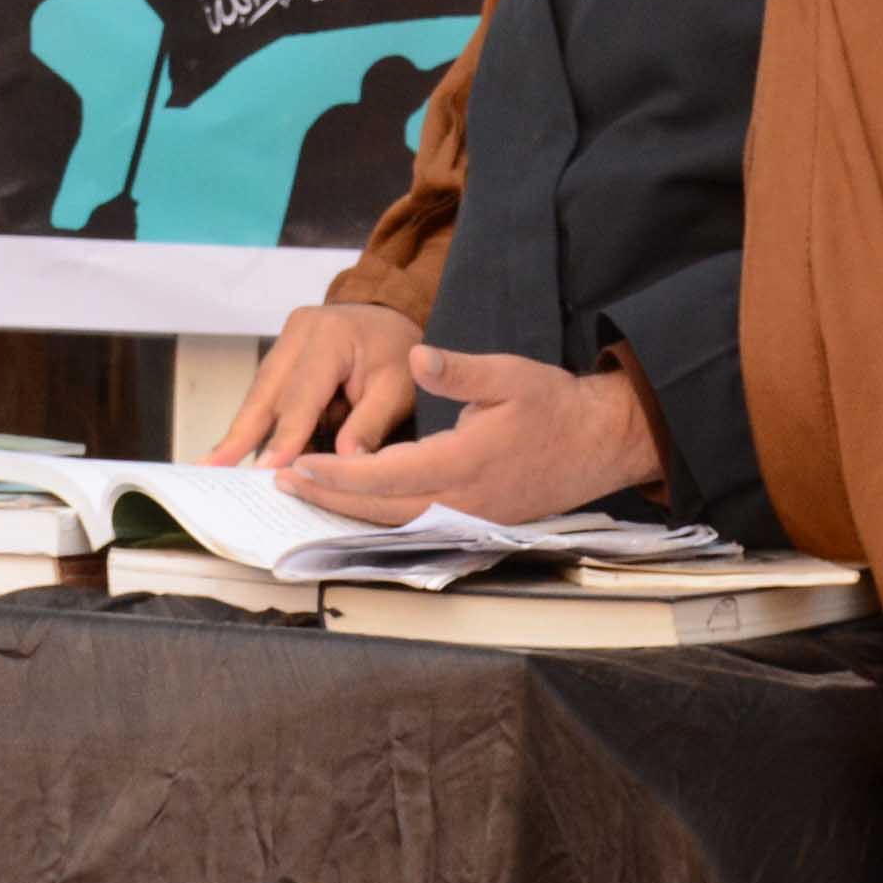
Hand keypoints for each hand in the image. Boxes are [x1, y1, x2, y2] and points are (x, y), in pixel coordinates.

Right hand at [209, 302, 426, 463]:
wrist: (391, 314)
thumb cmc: (397, 352)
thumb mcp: (398, 387)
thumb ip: (370, 424)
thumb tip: (344, 463)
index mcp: (330, 336)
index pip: (302, 394)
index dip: (285, 434)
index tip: (267, 468)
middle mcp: (299, 333)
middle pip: (265, 391)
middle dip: (239, 434)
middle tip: (211, 468)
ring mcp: (285, 340)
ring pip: (259, 393)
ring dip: (242, 431)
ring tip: (215, 465)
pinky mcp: (281, 354)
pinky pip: (267, 392)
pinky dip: (258, 422)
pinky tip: (239, 449)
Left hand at [272, 346, 659, 531]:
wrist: (599, 443)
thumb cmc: (554, 406)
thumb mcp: (510, 373)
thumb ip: (461, 370)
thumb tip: (420, 357)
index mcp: (466, 462)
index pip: (388, 475)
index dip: (338, 475)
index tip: (298, 464)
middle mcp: (464, 500)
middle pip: (383, 509)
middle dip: (329, 497)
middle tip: (284, 483)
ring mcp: (470, 518)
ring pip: (397, 523)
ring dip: (349, 510)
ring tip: (308, 492)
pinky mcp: (474, 522)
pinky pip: (416, 525)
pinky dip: (379, 517)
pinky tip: (355, 505)